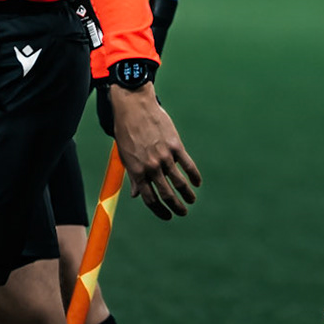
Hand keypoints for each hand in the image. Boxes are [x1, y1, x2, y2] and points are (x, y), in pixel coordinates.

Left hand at [108, 85, 201, 218]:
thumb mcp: (126, 156)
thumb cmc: (127, 131)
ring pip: (179, 183)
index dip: (159, 211)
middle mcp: (151, 167)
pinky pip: (188, 165)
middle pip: (166, 195)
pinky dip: (194, 176)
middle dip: (176, 208)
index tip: (167, 216)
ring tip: (191, 200)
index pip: (150, 199)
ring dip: (187, 195)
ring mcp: (164, 157)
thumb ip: (133, 176)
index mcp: (137, 172)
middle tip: (182, 212)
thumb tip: (136, 195)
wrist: (134, 107)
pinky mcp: (175, 146)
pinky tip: (197, 182)